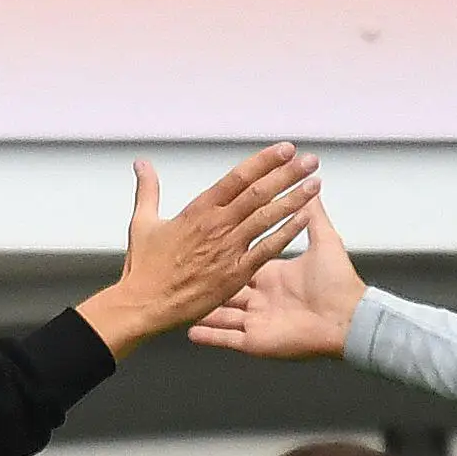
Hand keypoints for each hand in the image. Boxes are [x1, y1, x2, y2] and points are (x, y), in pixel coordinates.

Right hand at [75, 145, 319, 361]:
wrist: (143, 306)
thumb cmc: (143, 269)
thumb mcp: (142, 223)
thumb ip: (148, 190)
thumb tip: (142, 164)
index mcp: (198, 210)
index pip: (238, 177)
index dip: (264, 161)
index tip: (285, 149)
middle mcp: (217, 225)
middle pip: (259, 192)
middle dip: (287, 174)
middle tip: (310, 160)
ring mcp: (228, 250)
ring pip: (267, 217)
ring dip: (294, 198)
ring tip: (314, 184)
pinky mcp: (235, 275)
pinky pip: (267, 250)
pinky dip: (287, 233)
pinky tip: (305, 220)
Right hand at [190, 197, 367, 360]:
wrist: (348, 319)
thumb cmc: (339, 283)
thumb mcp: (323, 240)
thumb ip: (314, 214)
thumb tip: (313, 188)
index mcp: (274, 276)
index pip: (243, 263)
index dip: (225, 253)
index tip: (208, 240)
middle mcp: (263, 300)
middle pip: (227, 290)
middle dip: (207, 281)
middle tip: (185, 268)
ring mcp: (257, 322)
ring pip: (221, 315)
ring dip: (201, 310)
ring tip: (178, 301)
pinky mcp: (256, 341)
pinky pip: (226, 339)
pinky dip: (209, 336)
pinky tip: (189, 330)